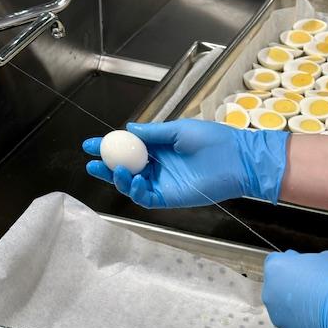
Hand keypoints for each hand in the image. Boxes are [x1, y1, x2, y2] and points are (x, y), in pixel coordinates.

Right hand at [83, 120, 288, 207]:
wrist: (236, 158)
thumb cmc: (214, 140)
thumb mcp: (178, 130)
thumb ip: (153, 133)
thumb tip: (129, 129)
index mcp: (158, 149)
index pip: (128, 149)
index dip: (108, 147)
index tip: (90, 144)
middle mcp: (158, 167)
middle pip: (125, 169)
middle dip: (106, 167)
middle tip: (91, 162)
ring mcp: (163, 184)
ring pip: (132, 186)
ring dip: (118, 180)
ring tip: (114, 169)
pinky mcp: (170, 198)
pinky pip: (146, 198)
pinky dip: (135, 191)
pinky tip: (132, 180)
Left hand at [262, 250, 327, 327]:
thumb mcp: (326, 257)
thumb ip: (307, 262)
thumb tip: (305, 267)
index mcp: (276, 270)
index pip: (276, 261)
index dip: (292, 263)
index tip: (303, 266)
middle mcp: (271, 294)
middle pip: (278, 286)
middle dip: (292, 285)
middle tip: (313, 285)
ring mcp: (278, 317)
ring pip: (285, 307)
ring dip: (296, 304)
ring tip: (319, 303)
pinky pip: (294, 323)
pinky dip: (303, 321)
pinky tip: (320, 317)